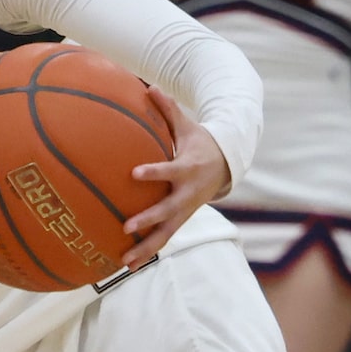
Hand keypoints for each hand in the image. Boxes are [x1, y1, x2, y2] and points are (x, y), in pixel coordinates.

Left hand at [122, 89, 229, 265]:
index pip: (168, 171)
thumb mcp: (188, 126)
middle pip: (167, 211)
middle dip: (148, 220)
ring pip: (165, 234)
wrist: (227, 166)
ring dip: (145, 249)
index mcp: (187, 169)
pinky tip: (126, 266)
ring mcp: (185, 211)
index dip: (153, 173)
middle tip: (126, 226)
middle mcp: (187, 194)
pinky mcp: (182, 221)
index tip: (134, 174)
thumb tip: (149, 85)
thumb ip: (168, 109)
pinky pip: (164, 239)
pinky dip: (147, 253)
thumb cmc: (200, 143)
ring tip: (124, 262)